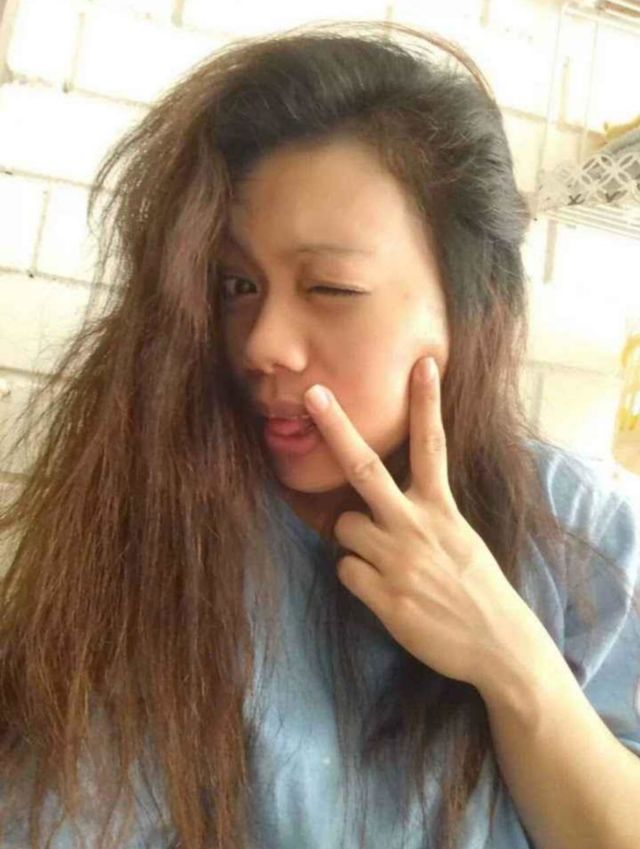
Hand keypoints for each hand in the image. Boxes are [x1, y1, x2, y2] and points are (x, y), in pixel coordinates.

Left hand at [302, 357, 538, 691]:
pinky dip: (357, 576)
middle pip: (365, 467)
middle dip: (337, 427)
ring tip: (386, 560)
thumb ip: (425, 513)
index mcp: (443, 508)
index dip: (427, 403)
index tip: (423, 363)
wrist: (498, 644)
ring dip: (354, 538)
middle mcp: (417, 525)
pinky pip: (345, 569)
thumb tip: (377, 503)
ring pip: (344, 526)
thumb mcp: (461, 538)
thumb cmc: (476, 586)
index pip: (433, 446)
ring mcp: (398, 559)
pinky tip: (384, 590)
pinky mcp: (385, 595)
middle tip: (313, 394)